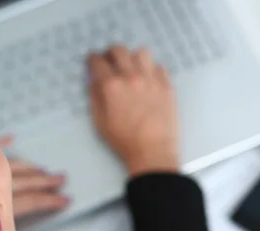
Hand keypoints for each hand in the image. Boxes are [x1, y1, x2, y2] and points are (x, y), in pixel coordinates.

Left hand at [0, 136, 69, 230]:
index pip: (30, 202)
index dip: (49, 201)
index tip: (65, 200)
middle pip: (23, 182)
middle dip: (44, 181)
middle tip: (61, 180)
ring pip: (10, 165)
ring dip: (28, 167)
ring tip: (41, 169)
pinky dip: (0, 143)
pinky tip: (12, 138)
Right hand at [87, 47, 179, 176]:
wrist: (153, 150)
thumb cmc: (123, 140)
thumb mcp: (99, 121)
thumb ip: (95, 97)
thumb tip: (94, 81)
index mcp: (112, 86)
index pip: (98, 62)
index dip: (92, 58)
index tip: (92, 59)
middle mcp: (131, 77)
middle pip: (119, 50)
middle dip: (110, 52)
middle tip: (109, 60)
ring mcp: (152, 79)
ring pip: (141, 53)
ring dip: (133, 57)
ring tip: (132, 67)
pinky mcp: (167, 86)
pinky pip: (159, 66)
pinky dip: (151, 69)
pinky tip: (148, 78)